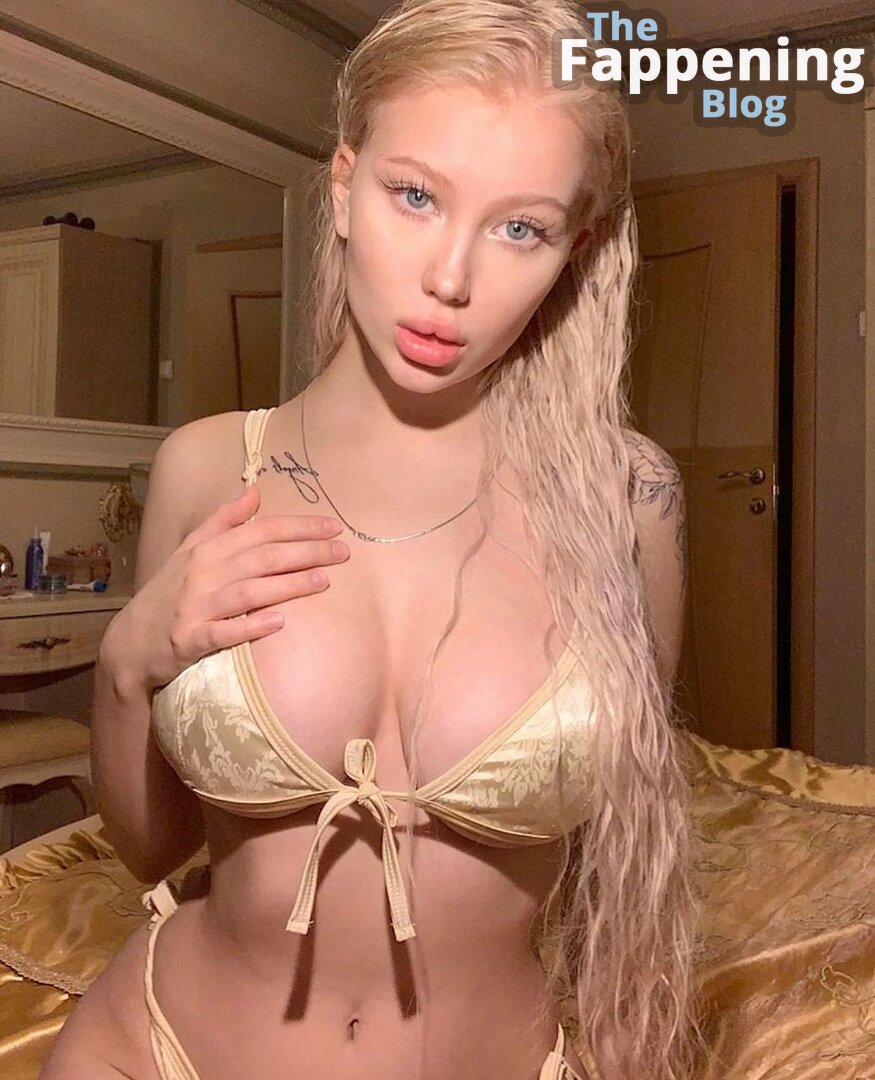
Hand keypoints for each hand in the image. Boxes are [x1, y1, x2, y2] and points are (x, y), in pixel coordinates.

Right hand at [100, 484, 348, 692]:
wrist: (129, 643)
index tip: (332, 526)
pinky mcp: (191, 640)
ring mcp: (197, 607)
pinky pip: (224, 632)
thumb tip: (255, 490)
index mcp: (208, 549)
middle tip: (343, 552)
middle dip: (306, 552)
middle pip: (263, 557)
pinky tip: (278, 622)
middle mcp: (204, 573)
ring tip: (324, 581)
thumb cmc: (168, 593)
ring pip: (250, 591)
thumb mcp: (189, 550)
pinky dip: (250, 627)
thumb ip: (223, 520)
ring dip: (288, 585)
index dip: (298, 527)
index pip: (260, 531)